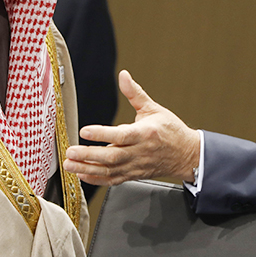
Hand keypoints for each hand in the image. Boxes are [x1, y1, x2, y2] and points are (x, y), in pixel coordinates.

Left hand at [63, 70, 199, 185]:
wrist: (186, 155)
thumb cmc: (170, 131)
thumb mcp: (153, 108)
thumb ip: (135, 93)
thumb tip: (123, 76)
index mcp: (145, 133)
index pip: (121, 135)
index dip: (102, 134)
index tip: (84, 131)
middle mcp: (139, 152)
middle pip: (111, 156)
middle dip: (88, 155)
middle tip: (70, 152)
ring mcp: (135, 166)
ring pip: (109, 171)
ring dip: (87, 169)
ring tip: (69, 165)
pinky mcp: (133, 175)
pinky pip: (113, 181)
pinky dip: (96, 180)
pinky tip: (82, 175)